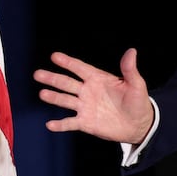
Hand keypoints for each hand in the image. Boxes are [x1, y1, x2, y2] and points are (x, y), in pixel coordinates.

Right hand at [33, 48, 154, 144]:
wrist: (138, 125)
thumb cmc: (138, 102)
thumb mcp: (136, 84)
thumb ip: (130, 69)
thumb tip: (131, 51)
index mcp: (99, 79)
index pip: (81, 68)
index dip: (68, 62)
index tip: (55, 56)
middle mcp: (88, 91)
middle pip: (67, 83)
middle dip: (53, 78)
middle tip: (38, 74)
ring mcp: (85, 107)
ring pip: (65, 100)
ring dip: (54, 97)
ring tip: (42, 94)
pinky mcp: (86, 123)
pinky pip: (70, 123)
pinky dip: (60, 124)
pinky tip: (50, 124)